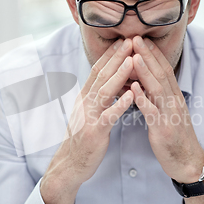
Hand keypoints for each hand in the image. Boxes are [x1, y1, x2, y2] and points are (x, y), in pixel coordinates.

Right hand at [40, 38, 134, 203]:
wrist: (71, 163)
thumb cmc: (84, 137)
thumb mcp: (89, 112)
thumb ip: (97, 96)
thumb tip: (107, 80)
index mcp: (85, 97)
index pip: (97, 70)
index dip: (110, 54)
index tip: (123, 40)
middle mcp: (85, 103)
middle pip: (101, 75)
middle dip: (116, 57)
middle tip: (129, 40)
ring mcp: (89, 116)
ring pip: (104, 91)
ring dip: (119, 74)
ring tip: (132, 60)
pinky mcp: (95, 132)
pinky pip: (108, 115)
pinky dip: (120, 103)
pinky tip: (132, 94)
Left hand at [130, 36, 203, 183]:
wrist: (188, 162)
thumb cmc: (175, 137)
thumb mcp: (168, 112)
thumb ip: (158, 97)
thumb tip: (145, 82)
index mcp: (174, 97)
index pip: (163, 70)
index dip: (153, 53)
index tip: (141, 38)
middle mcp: (174, 101)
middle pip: (160, 74)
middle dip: (147, 55)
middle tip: (135, 37)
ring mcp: (170, 114)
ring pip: (157, 89)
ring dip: (145, 72)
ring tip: (133, 56)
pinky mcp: (164, 129)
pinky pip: (153, 112)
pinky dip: (143, 99)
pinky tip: (133, 89)